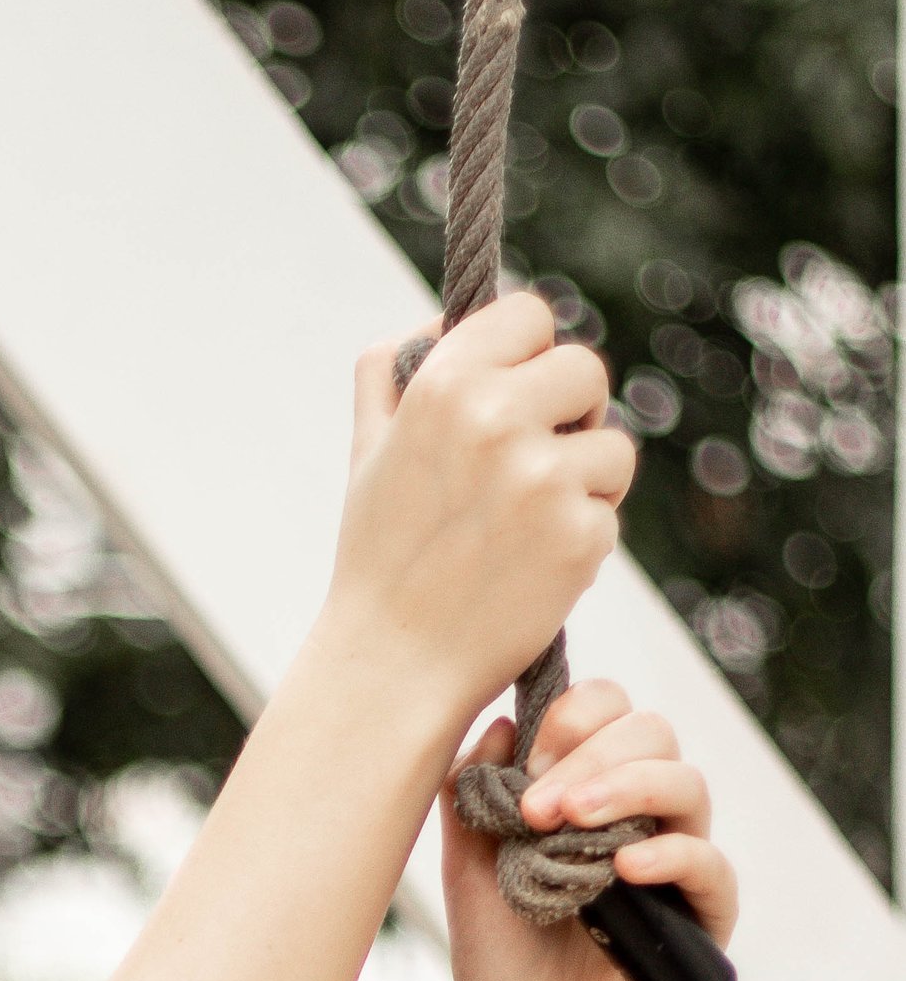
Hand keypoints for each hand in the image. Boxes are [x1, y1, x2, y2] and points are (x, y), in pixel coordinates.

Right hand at [327, 295, 636, 731]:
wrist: (394, 666)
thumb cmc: (382, 557)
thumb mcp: (367, 449)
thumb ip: (392, 369)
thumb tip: (445, 317)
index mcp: (443, 386)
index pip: (529, 314)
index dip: (530, 354)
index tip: (518, 396)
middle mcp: (495, 420)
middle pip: (586, 369)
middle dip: (571, 415)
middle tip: (534, 466)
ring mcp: (543, 478)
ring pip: (613, 444)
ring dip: (585, 481)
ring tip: (528, 528)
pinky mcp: (580, 534)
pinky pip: (609, 511)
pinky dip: (582, 540)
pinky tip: (533, 571)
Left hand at [444, 679, 737, 980]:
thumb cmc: (503, 963)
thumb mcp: (467, 876)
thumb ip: (472, 801)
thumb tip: (497, 724)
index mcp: (590, 791)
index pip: (607, 713)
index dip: (574, 714)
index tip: (529, 751)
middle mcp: (642, 815)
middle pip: (652, 733)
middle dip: (592, 754)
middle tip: (537, 804)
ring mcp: (678, 860)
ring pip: (687, 784)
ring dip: (628, 788)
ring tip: (570, 819)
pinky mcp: (704, 915)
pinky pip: (709, 865)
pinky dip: (670, 855)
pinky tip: (624, 867)